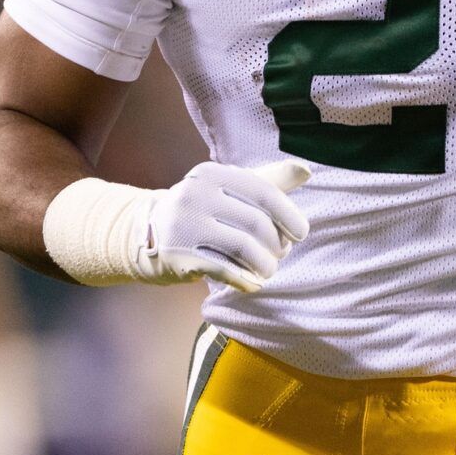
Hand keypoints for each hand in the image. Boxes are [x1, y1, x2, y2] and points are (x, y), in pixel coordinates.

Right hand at [139, 160, 311, 292]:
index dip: (289, 215)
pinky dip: (247, 280)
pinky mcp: (179, 256)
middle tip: (279, 255)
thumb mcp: (229, 188)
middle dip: (276, 244)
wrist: (149, 233)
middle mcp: (196, 195)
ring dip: (265, 265)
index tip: (300, 233)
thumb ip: (268, 181)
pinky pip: (226, 271)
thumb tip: (305, 170)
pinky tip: (253, 283)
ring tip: (267, 270)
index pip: (264, 193)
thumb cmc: (203, 210)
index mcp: (212, 174)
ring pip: (243, 248)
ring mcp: (185, 225)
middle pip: (256, 223)